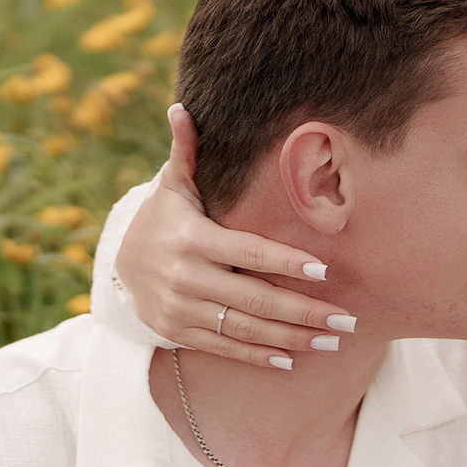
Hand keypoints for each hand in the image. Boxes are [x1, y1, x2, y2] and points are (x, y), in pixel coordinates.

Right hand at [115, 106, 352, 370]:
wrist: (119, 265)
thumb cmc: (163, 218)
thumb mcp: (173, 185)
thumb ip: (186, 152)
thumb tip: (182, 107)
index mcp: (190, 238)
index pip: (247, 252)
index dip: (286, 262)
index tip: (324, 271)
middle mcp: (185, 278)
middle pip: (254, 298)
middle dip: (304, 310)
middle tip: (347, 317)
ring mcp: (181, 310)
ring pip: (245, 328)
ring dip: (292, 337)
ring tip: (332, 338)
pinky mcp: (179, 333)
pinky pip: (225, 349)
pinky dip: (258, 356)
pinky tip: (293, 358)